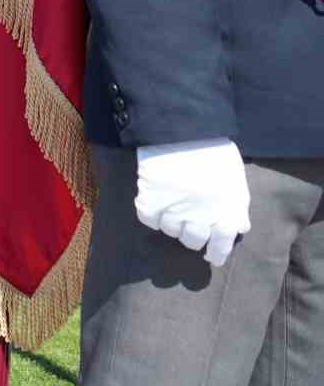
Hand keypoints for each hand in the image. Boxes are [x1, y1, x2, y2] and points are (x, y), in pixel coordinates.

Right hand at [135, 137, 251, 265]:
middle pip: (192, 241)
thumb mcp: (236, 181)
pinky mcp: (150, 202)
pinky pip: (148, 219)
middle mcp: (200, 219)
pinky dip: (152, 214)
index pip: (221, 245)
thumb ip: (237, 207)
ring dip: (173, 222)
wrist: (183, 130)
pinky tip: (156, 203)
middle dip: (194, 236)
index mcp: (225, 214)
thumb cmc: (214, 153)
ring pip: (170, 231)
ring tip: (174, 207)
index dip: (216, 253)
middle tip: (191, 225)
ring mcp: (173, 212)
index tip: (212, 255)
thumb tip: (238, 227)